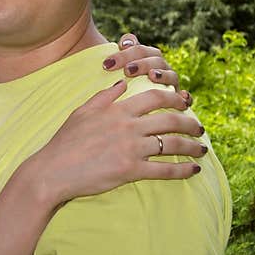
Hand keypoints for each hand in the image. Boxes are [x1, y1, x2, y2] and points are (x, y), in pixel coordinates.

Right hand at [23, 80, 206, 205]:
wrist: (53, 170)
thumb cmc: (65, 141)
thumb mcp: (83, 112)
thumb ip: (105, 96)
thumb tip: (121, 83)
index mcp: (118, 110)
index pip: (154, 97)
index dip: (174, 98)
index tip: (184, 102)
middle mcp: (128, 127)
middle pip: (170, 119)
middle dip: (190, 122)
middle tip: (199, 126)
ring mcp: (130, 149)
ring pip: (171, 144)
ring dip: (191, 146)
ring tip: (201, 148)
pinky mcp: (130, 171)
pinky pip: (164, 170)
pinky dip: (182, 170)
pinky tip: (194, 170)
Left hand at [103, 33, 192, 107]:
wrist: (128, 119)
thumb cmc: (116, 95)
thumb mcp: (111, 80)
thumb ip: (114, 59)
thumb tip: (123, 43)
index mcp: (144, 59)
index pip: (138, 49)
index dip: (125, 53)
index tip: (107, 63)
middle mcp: (159, 69)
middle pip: (155, 59)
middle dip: (141, 62)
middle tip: (127, 70)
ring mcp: (170, 84)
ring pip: (171, 75)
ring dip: (162, 74)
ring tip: (151, 76)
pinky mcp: (178, 101)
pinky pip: (186, 98)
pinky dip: (187, 97)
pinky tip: (183, 97)